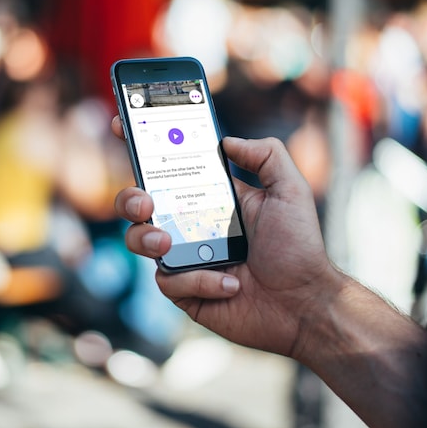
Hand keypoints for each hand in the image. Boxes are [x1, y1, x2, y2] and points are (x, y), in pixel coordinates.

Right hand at [111, 116, 342, 357]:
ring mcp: (184, 258)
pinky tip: (229, 281)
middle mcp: (191, 225)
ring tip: (168, 244)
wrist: (305, 303)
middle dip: (129, 197)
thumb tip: (227, 140)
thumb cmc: (299, 248)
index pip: (170, 168)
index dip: (142, 147)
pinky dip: (197, 279)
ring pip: (139, 241)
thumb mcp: (291, 191)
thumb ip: (267, 155)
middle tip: (145, 202)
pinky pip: (169, 280)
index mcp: (211, 197)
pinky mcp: (186, 291)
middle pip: (138, 203)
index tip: (121, 125)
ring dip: (145, 238)